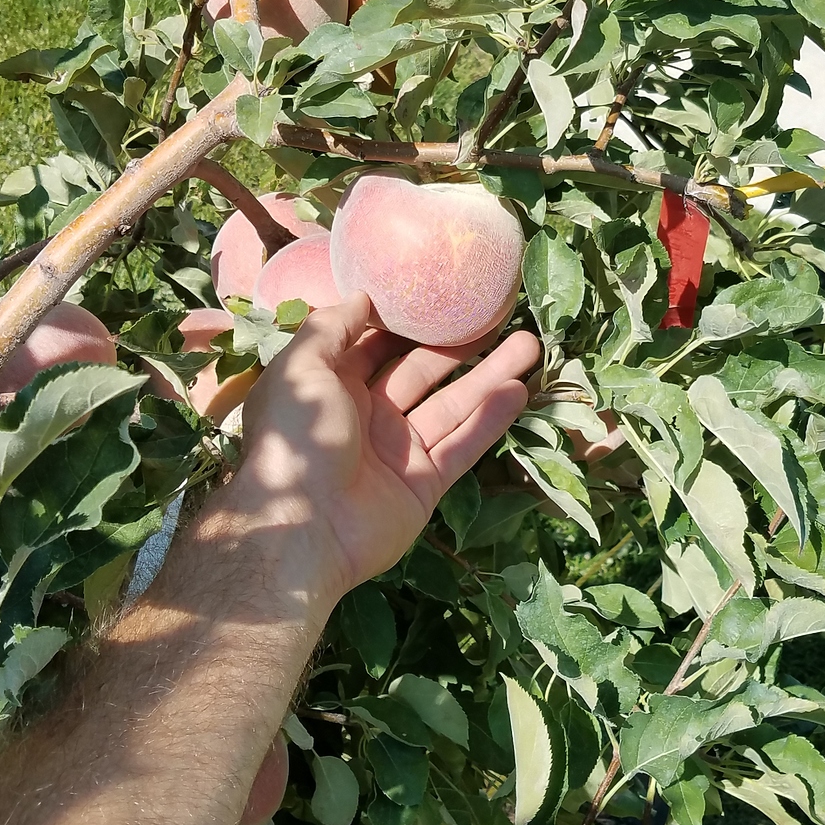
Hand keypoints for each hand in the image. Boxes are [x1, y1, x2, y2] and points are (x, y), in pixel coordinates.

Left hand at [229, 295, 539, 605]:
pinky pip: (462, 445)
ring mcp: (398, 451)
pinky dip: (489, 420)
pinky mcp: (424, 484)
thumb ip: (330, 328)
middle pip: (421, 371)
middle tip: (498, 315)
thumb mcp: (301, 370)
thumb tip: (362, 295)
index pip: (375, 345)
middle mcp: (366, 415)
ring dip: (489, 376)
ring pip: (452, 405)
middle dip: (459, 345)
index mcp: (331, 386)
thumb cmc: (295, 441)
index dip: (407, 322)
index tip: (443, 295)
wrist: (302, 530)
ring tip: (530, 345)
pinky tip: (517, 391)